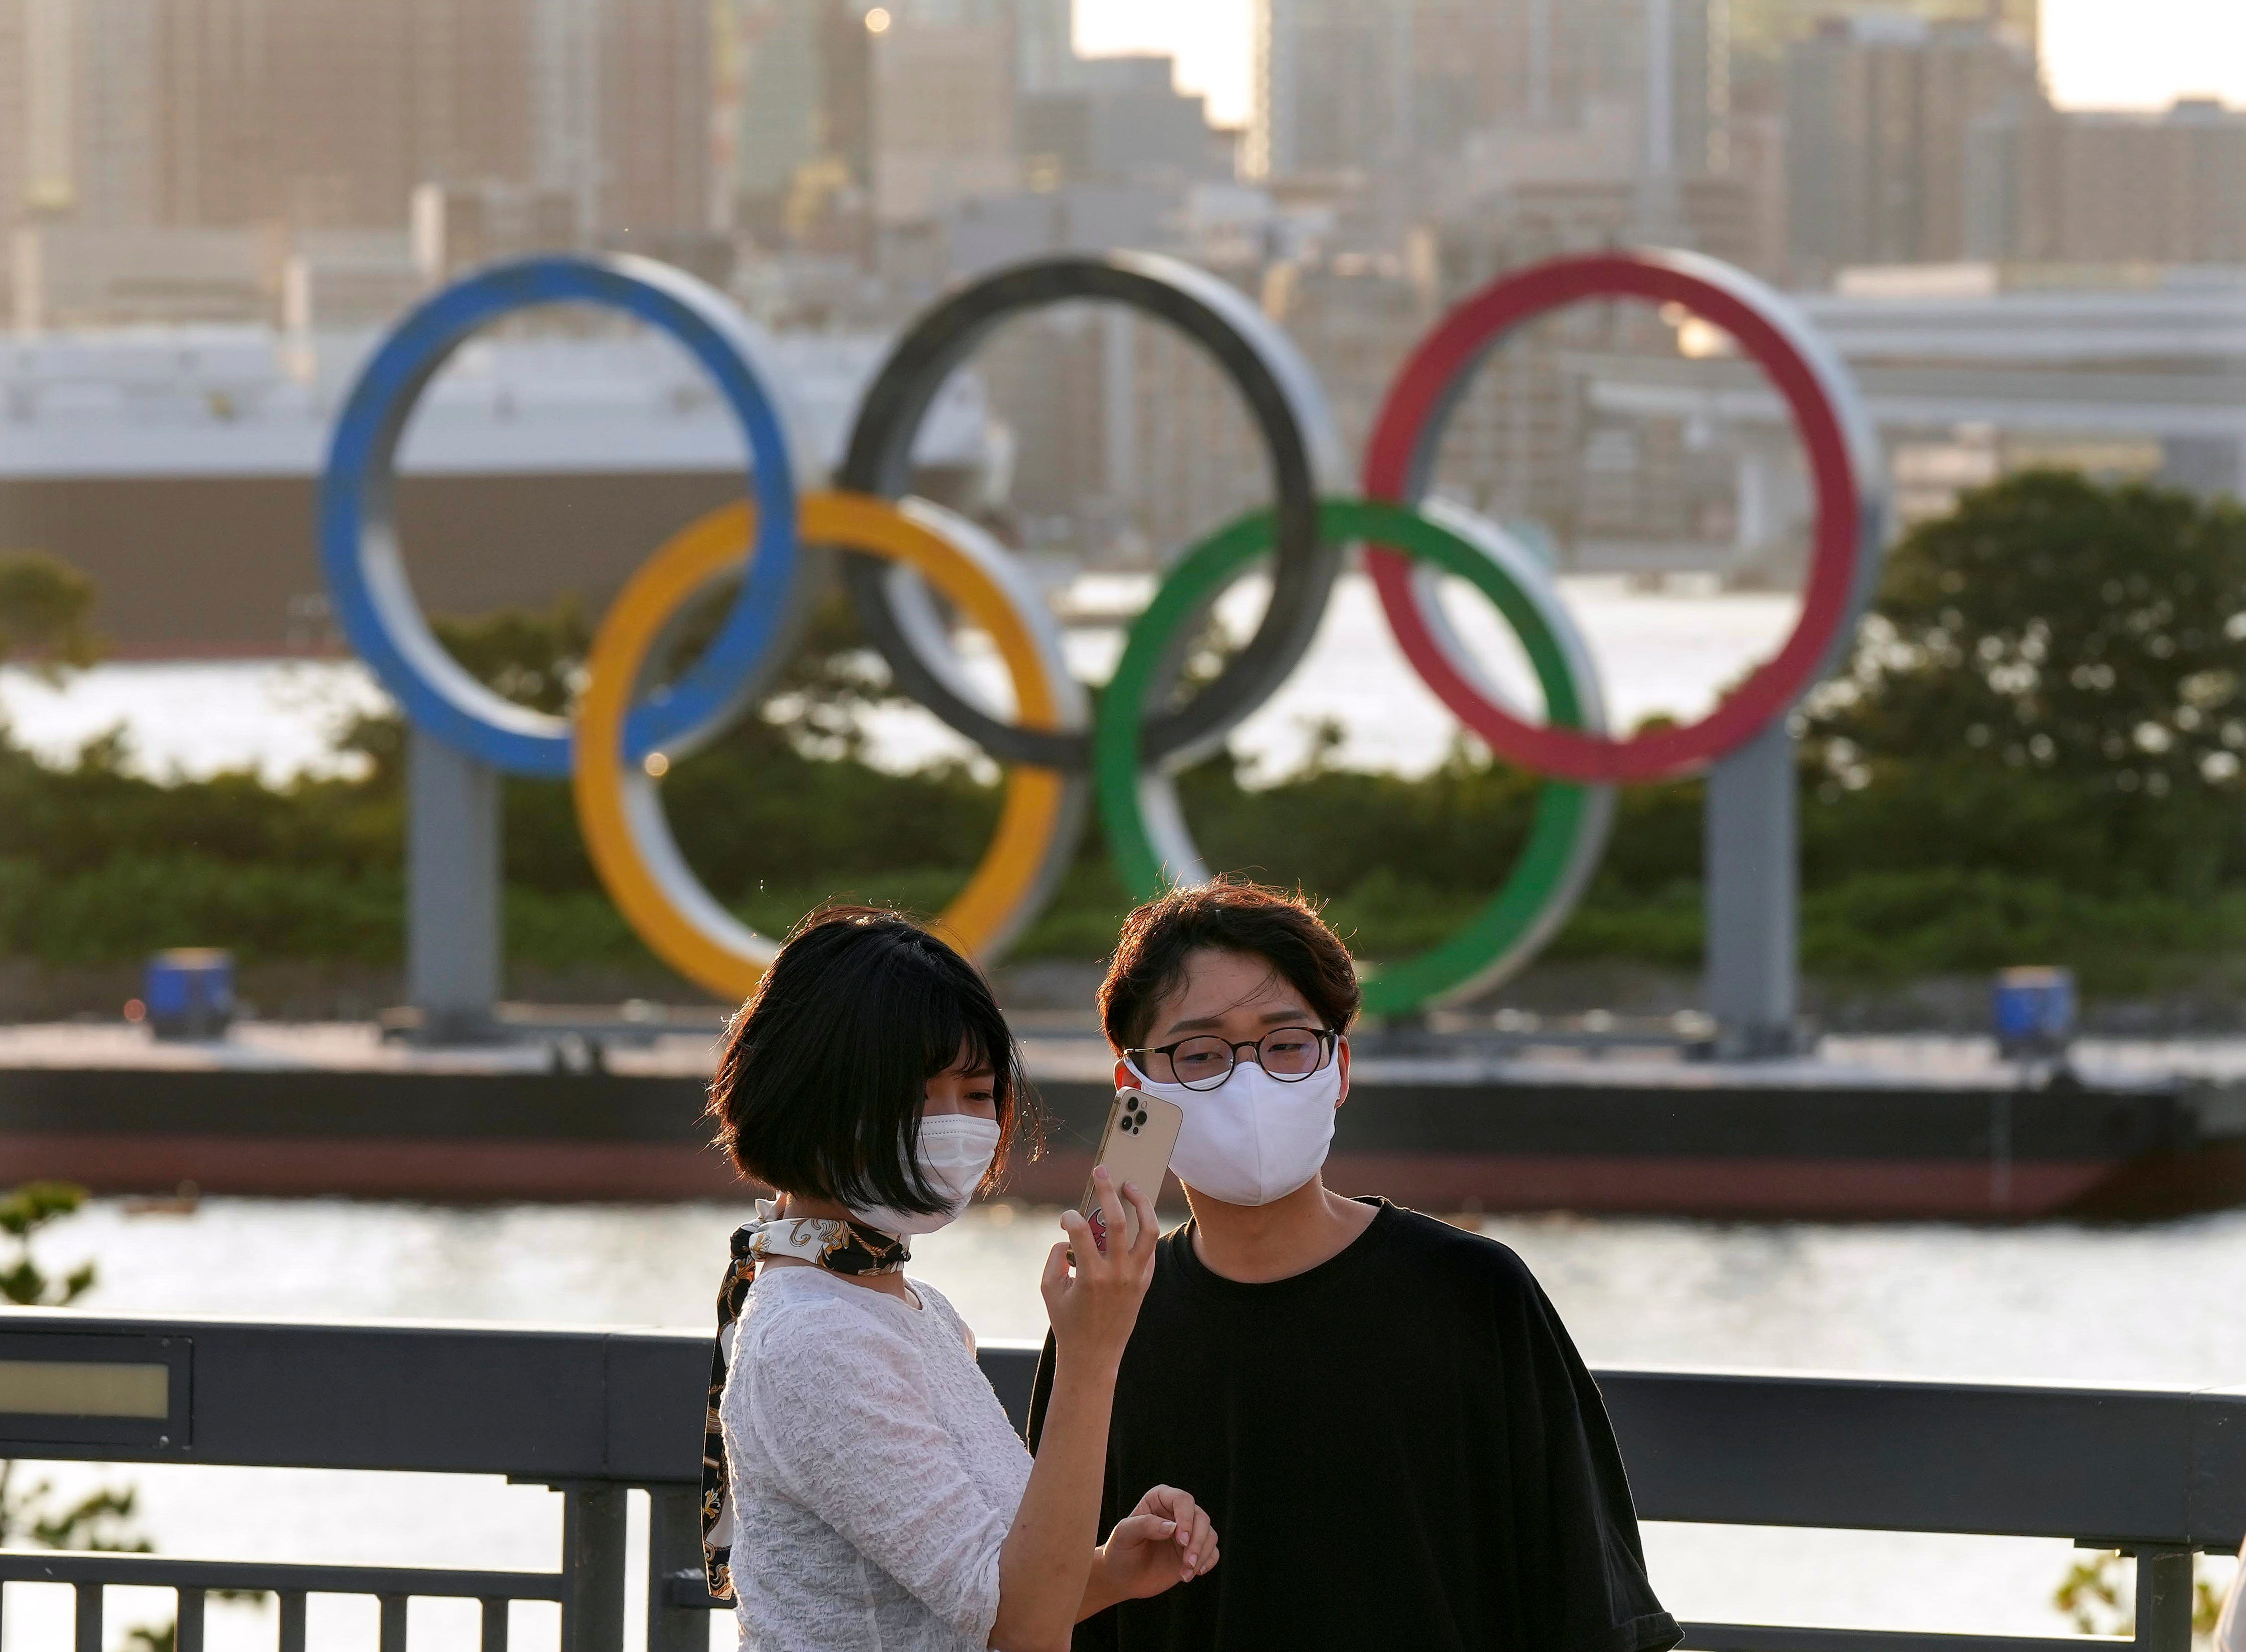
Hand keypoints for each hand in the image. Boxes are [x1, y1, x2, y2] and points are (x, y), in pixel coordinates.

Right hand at [1041, 1169, 1157, 1370]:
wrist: (1094, 1355)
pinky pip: (1149, 1250)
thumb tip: (1066, 1236)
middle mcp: (1116, 1274)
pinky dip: (1144, 1230)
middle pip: (1116, 1221)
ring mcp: (1135, 1278)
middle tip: (1102, 1171)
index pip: (1080, 1231)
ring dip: (1140, 1204)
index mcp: (1090, 1276)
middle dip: (1108, 1191)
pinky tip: (1135, 1217)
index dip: (1069, 1217)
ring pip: (1146, 1231)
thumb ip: (1054, 1258)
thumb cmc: (1068, 1322)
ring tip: (1131, 1186)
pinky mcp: (1145, 1282)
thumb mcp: (1049, 1290)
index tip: (1066, 1218)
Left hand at [1098, 1485, 1218, 1599]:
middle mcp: (1177, 1513)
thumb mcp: (1125, 1535)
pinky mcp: (1193, 1551)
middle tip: (1188, 1562)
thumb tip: (1172, 1527)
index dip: (1186, 1519)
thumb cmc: (1120, 1551)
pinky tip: (1192, 1574)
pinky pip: (1212, 1552)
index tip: (1181, 1541)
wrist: (1122, 1577)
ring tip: (1186, 1573)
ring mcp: (1187, 1532)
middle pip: (1201, 1518)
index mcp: (1160, 1499)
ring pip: (1210, 1535)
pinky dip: (1207, 1562)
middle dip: (1197, 1542)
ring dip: (1202, 1555)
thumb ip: (1145, 1525)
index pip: (1183, 1500)